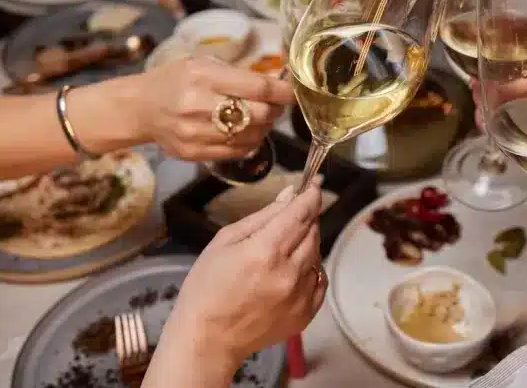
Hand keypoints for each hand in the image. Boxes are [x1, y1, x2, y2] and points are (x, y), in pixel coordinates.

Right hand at [134, 56, 294, 160]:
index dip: (283, 91)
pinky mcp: (194, 154)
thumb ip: (238, 74)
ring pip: (252, 136)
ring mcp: (196, 134)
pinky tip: (245, 131)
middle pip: (259, 114)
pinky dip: (250, 141)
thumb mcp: (202, 64)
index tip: (293, 92)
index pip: (257, 87)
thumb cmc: (174, 80)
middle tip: (274, 104)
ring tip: (259, 116)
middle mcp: (198, 106)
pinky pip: (238, 151)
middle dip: (274, 110)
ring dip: (264, 127)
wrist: (139, 108)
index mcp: (202, 76)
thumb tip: (275, 83)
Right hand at [145, 184, 325, 386]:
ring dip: (306, 244)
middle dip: (306, 219)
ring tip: (281, 251)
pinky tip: (290, 272)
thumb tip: (289, 195)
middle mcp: (289, 273)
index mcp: (265, 251)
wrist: (209, 340)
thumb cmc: (207, 287)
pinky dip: (310, 270)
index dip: (311, 195)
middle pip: (313, 232)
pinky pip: (319, 280)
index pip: (301, 213)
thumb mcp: (224, 241)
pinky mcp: (306, 314)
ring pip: (317, 254)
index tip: (315, 185)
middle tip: (291, 218)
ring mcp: (300, 295)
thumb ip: (262, 217)